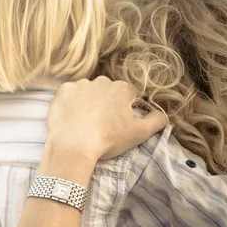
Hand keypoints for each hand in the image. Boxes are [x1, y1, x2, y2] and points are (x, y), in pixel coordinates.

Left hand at [46, 76, 166, 160]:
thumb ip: (156, 120)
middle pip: (106, 91)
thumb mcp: (139, 133)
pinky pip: (69, 94)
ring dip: (87, 102)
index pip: (127, 95)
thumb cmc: (108, 139)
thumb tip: (163, 114)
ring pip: (87, 92)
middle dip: (105, 104)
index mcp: (122, 88)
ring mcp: (80, 84)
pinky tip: (71, 117)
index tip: (117, 123)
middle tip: (100, 124)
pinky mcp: (62, 90)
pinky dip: (70, 103)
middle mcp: (101, 81)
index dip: (123, 109)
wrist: (73, 146)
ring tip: (84, 122)